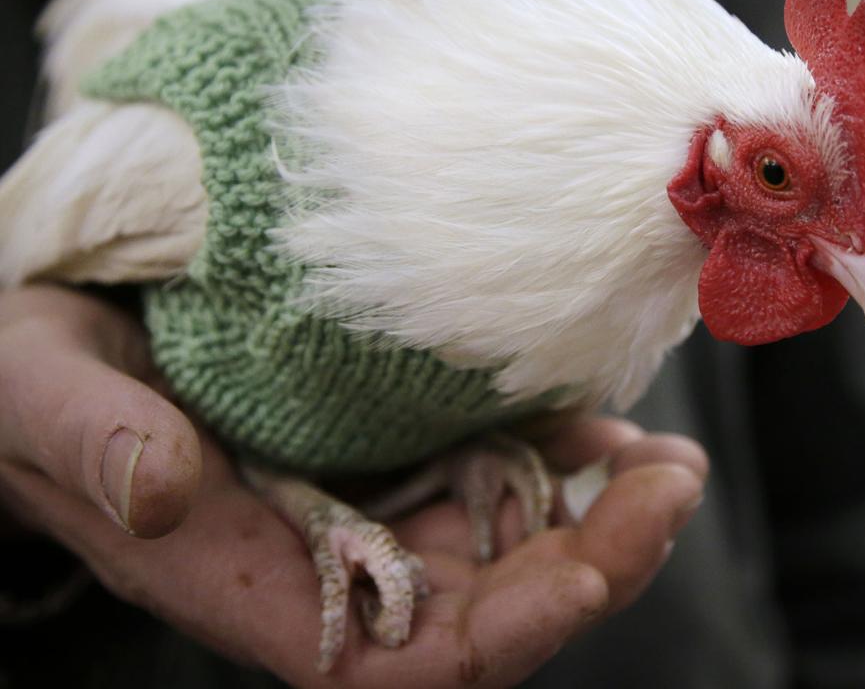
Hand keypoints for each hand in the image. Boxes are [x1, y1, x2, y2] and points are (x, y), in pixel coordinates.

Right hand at [0, 285, 707, 688]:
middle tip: (672, 482)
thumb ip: (91, 442)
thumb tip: (162, 492)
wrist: (60, 337)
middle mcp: (324, 559)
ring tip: (668, 460)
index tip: (587, 571)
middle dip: (591, 564)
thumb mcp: (37, 388)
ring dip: (595, 514)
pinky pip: (487, 475)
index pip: (393, 657)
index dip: (499, 636)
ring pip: (501, 545)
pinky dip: (556, 457)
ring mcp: (362, 504)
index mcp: (244, 573)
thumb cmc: (32, 372)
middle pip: (482, 609)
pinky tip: (605, 422)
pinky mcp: (381, 447)